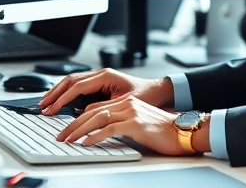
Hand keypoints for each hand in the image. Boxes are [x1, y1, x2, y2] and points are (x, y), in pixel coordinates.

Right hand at [38, 68, 173, 115]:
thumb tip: (84, 112)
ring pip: (72, 82)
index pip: (77, 87)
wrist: (158, 91)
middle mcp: (101, 74)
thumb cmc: (146, 95)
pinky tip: (59, 101)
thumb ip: (104, 107)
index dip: (62, 98)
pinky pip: (78, 87)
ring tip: (45, 103)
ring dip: (58, 92)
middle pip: (70, 81)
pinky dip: (66, 93)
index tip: (51, 109)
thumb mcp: (125, 104)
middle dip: (54, 93)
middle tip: (42, 106)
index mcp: (106, 76)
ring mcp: (100, 78)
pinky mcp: (100, 85)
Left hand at [56, 96, 200, 155]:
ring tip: (67, 140)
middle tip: (60, 135)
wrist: (184, 131)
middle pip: (92, 111)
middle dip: (72, 124)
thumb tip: (102, 133)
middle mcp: (128, 104)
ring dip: (78, 130)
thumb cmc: (165, 131)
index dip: (78, 118)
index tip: (67, 129)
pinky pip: (109, 129)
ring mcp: (132, 112)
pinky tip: (86, 143)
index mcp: (127, 102)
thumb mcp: (139, 124)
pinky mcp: (136, 124)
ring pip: (97, 118)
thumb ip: (122, 124)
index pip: (95, 107)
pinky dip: (94, 136)